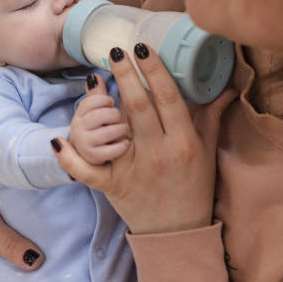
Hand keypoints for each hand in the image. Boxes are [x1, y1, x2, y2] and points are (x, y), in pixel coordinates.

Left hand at [52, 44, 237, 234]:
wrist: (177, 234)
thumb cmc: (194, 188)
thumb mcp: (207, 152)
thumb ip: (212, 117)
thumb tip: (226, 88)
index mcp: (183, 142)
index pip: (168, 98)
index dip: (155, 70)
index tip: (142, 47)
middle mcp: (158, 154)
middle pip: (138, 107)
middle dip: (126, 76)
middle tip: (115, 51)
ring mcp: (133, 170)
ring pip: (111, 132)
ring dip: (98, 105)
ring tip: (93, 79)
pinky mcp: (113, 187)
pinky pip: (88, 171)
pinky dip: (70, 157)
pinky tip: (57, 138)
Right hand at [68, 76, 130, 164]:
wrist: (91, 163)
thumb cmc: (99, 133)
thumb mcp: (96, 114)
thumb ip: (97, 96)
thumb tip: (95, 76)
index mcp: (79, 115)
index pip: (91, 101)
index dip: (105, 101)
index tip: (110, 103)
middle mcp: (78, 130)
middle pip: (101, 114)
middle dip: (114, 114)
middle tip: (118, 119)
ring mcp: (85, 146)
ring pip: (109, 130)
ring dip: (120, 129)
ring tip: (124, 131)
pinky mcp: (94, 160)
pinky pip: (113, 149)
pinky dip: (121, 145)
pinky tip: (125, 143)